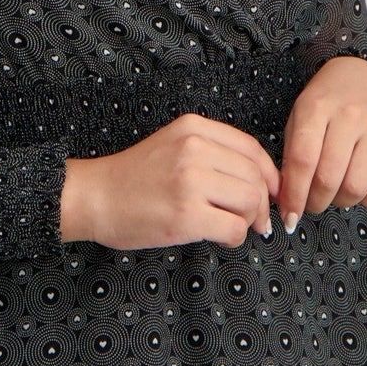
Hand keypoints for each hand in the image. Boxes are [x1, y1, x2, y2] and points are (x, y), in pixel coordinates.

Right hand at [59, 114, 280, 250]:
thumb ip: (212, 153)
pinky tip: (218, 236)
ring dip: (247, 220)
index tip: (272, 193)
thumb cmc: (133, 177)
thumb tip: (262, 182)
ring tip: (230, 225)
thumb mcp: (173, 145)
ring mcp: (190, 182)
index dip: (269, 175)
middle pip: (255, 177)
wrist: (94, 197)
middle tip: (254, 219)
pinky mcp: (186, 215)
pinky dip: (234, 237)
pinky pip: (234, 228)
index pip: (251, 149)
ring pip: (250, 202)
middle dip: (261, 203)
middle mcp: (194, 149)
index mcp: (193, 128)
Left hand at [278, 55, 366, 223]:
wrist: (363, 74)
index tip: (289, 216)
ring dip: (340, 201)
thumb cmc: (327, 101)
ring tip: (334, 193)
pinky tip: (358, 189)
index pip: (303, 161)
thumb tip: (289, 202)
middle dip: (314, 202)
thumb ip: (292, 156)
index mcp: (317, 108)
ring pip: (357, 187)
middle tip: (311, 204)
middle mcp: (350, 117)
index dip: (294, 195)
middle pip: (329, 178)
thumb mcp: (300, 117)